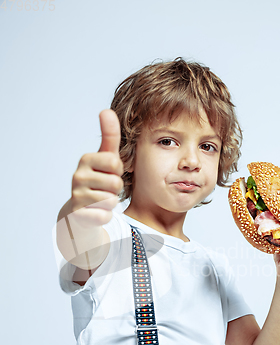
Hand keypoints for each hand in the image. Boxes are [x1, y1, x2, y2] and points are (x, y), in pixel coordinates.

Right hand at [70, 110, 123, 227]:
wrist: (81, 209)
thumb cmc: (99, 179)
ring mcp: (76, 196)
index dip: (118, 171)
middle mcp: (77, 176)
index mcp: (85, 159)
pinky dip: (105, 215)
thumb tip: (107, 110)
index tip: (109, 172)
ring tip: (101, 199)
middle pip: (115, 182)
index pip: (116, 163)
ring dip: (111, 202)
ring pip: (111, 200)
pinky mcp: (79, 215)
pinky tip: (96, 211)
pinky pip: (104, 215)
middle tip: (105, 188)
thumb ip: (109, 135)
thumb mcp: (106, 157)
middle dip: (115, 188)